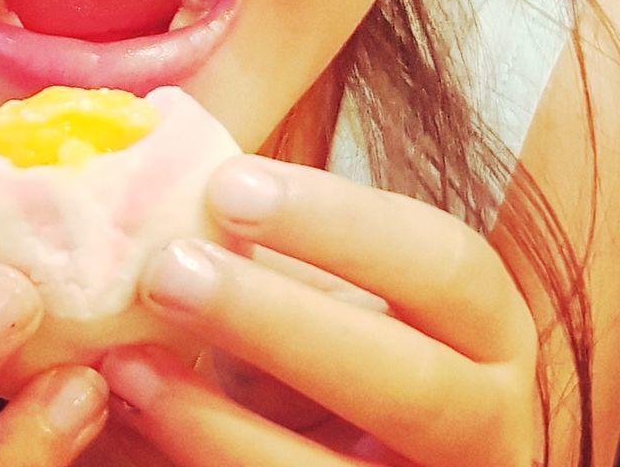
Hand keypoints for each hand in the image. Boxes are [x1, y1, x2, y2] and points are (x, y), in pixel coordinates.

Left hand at [100, 157, 537, 465]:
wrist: (365, 449)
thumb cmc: (339, 344)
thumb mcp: (336, 289)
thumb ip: (282, 248)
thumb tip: (174, 181)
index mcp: (488, 329)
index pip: (445, 265)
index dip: (340, 223)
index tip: (227, 185)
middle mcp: (490, 423)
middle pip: (406, 381)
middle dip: (280, 323)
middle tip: (170, 269)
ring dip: (220, 424)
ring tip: (128, 363)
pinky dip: (205, 465)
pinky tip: (139, 417)